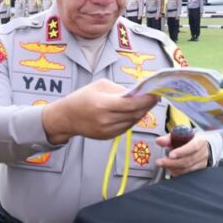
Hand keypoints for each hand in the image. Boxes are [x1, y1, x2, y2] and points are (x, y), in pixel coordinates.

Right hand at [42, 79, 157, 144]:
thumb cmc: (82, 98)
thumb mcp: (99, 86)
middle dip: (147, 105)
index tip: (156, 93)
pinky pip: (126, 127)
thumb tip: (138, 92)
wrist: (67, 118)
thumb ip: (119, 89)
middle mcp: (106, 120)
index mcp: (103, 105)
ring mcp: (108, 130)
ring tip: (146, 102)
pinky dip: (133, 119)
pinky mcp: (109, 136)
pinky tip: (135, 111)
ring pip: (133, 122)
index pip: (131, 104)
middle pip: (135, 114)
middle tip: (155, 96)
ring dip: (142, 112)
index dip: (146, 99)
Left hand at [154, 133, 210, 176]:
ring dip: (173, 168)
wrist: (200, 146)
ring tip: (163, 164)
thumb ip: (168, 139)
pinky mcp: (199, 170)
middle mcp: (203, 152)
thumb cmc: (189, 140)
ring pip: (187, 169)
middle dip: (172, 162)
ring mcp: (202, 162)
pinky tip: (170, 169)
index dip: (181, 152)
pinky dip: (177, 172)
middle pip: (188, 160)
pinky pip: (187, 174)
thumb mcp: (179, 136)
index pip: (193, 147)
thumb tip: (159, 141)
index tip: (170, 155)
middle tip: (160, 162)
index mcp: (200, 141)